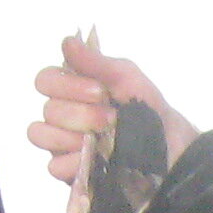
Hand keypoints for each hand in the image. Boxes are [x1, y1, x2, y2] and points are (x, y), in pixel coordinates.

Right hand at [26, 31, 195, 190]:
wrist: (171, 145)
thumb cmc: (146, 108)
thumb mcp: (127, 78)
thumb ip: (97, 62)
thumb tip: (68, 41)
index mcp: (71, 89)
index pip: (45, 81)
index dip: (67, 86)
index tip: (100, 92)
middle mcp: (62, 116)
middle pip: (48, 110)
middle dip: (82, 114)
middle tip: (112, 118)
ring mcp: (63, 144)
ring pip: (42, 135)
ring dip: (73, 135)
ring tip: (104, 138)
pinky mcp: (71, 171)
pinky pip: (54, 166)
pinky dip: (74, 161)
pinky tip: (97, 158)